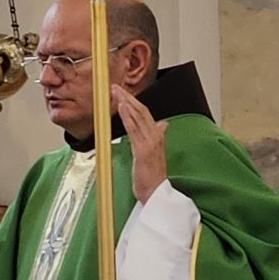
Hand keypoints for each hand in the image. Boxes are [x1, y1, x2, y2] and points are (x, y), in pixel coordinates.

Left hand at [115, 85, 167, 201]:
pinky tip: (121, 106)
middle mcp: (155, 137)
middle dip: (128, 98)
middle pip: (141, 111)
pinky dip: (128, 116)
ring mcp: (150, 143)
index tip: (123, 94)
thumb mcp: (154, 153)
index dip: (134, 103)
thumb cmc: (152, 175)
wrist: (156, 192)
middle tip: (115, 87)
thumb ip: (157, 136)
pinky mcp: (143, 150)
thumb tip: (163, 124)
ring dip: (126, 102)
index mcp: (156, 137)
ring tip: (116, 92)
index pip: (145, 114)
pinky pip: (134, 129)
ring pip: (138, 117)